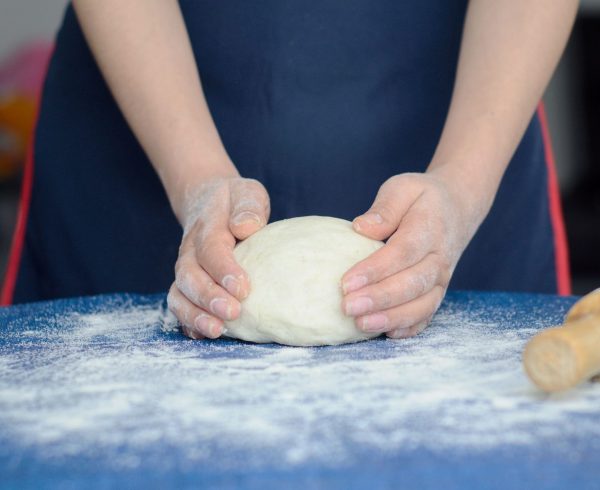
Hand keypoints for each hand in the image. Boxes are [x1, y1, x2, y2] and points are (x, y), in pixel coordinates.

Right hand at [167, 177, 269, 338]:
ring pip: (179, 294)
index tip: (243, 288)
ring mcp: (185, 269)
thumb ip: (248, 206)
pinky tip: (205, 335)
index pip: (210, 249)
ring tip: (218, 331)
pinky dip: (188, 322)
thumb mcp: (247, 193)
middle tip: (233, 313)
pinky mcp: (186, 285)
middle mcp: (190, 251)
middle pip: (189, 276)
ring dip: (195, 315)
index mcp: (206, 227)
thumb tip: (245, 226)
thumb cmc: (235, 202)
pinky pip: (180, 306)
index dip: (223, 269)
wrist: (208, 202)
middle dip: (209, 297)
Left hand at [341, 171, 484, 338]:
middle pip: (411, 283)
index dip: (375, 270)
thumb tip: (361, 228)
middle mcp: (439, 258)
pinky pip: (427, 315)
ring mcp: (441, 279)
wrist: (456, 208)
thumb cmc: (420, 198)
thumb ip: (385, 208)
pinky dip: (409, 327)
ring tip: (361, 325)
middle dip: (379, 299)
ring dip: (391, 317)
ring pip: (421, 304)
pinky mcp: (437, 292)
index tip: (345, 282)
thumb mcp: (403, 188)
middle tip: (347, 307)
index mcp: (429, 228)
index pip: (402, 253)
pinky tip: (386, 334)